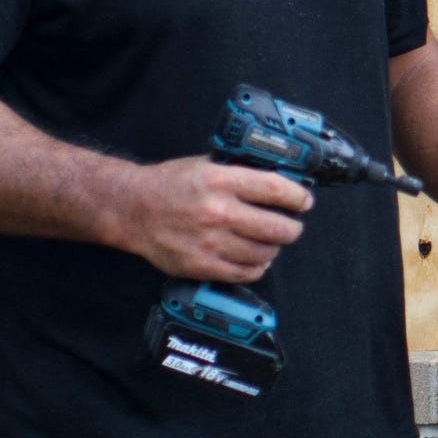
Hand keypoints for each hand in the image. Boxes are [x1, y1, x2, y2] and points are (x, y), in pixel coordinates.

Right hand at [118, 157, 310, 282]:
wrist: (132, 209)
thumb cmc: (169, 185)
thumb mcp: (205, 165)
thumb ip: (238, 173)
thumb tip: (276, 181)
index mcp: (221, 181)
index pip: (274, 189)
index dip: (296, 197)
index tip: (304, 201)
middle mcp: (218, 212)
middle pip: (276, 228)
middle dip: (292, 228)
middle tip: (292, 226)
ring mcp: (210, 241)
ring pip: (263, 253)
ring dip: (273, 249)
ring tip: (270, 242)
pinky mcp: (202, 265)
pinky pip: (245, 272)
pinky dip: (257, 267)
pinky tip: (256, 259)